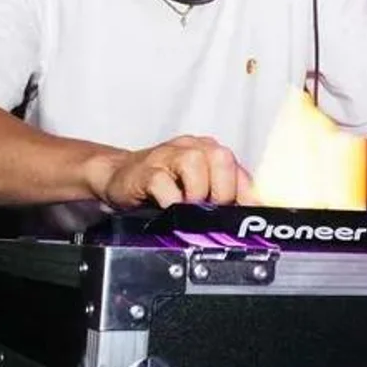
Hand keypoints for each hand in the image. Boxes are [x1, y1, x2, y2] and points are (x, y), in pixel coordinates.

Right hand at [90, 136, 255, 209]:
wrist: (119, 176)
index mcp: (211, 153)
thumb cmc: (164, 185)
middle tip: (211, 211)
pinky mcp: (145, 170)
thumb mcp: (199, 189)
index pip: (240, 171)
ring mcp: (167, 155)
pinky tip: (168, 208)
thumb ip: (223, 196)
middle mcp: (193, 148)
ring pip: (194, 163)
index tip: (245, 218)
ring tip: (189, 208)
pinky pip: (162, 181)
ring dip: (196, 193)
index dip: (246, 197)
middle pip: (222, 158)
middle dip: (222, 191)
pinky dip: (170, 200)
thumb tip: (247, 215)